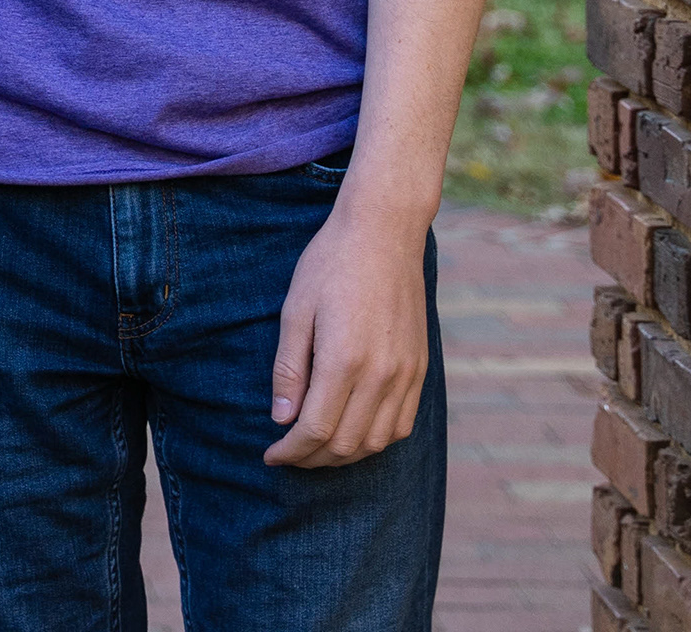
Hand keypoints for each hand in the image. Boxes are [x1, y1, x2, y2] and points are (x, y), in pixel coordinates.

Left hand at [264, 206, 430, 468]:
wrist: (385, 232)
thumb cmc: (332, 264)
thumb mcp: (296, 310)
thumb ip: (290, 369)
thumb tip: (282, 419)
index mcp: (345, 360)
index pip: (315, 430)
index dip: (290, 451)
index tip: (271, 455)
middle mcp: (381, 374)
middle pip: (346, 444)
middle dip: (311, 459)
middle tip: (288, 453)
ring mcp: (406, 373)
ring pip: (376, 442)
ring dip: (343, 456)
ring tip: (316, 448)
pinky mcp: (420, 368)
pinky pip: (402, 424)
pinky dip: (376, 440)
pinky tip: (353, 432)